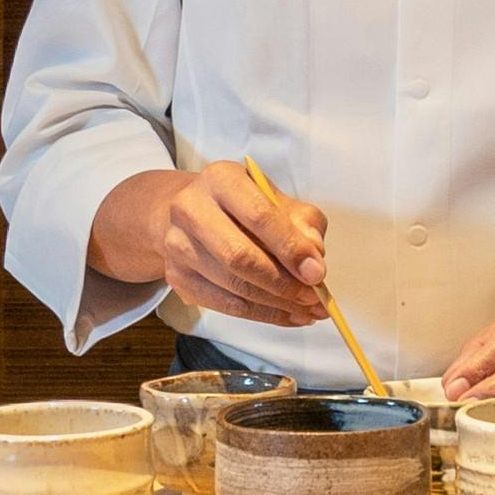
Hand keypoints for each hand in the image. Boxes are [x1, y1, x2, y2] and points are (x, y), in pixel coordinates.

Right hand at [87, 163, 329, 326]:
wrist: (193, 214)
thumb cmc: (244, 206)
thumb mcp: (279, 200)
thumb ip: (303, 223)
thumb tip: (314, 260)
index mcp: (221, 179)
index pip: (259, 215)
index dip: (290, 248)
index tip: (317, 273)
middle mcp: (191, 209)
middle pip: (239, 257)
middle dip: (283, 284)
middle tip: (314, 299)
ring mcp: (178, 245)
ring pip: (233, 287)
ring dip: (277, 305)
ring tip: (308, 311)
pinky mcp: (177, 277)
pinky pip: (225, 306)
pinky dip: (262, 315)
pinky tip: (287, 315)